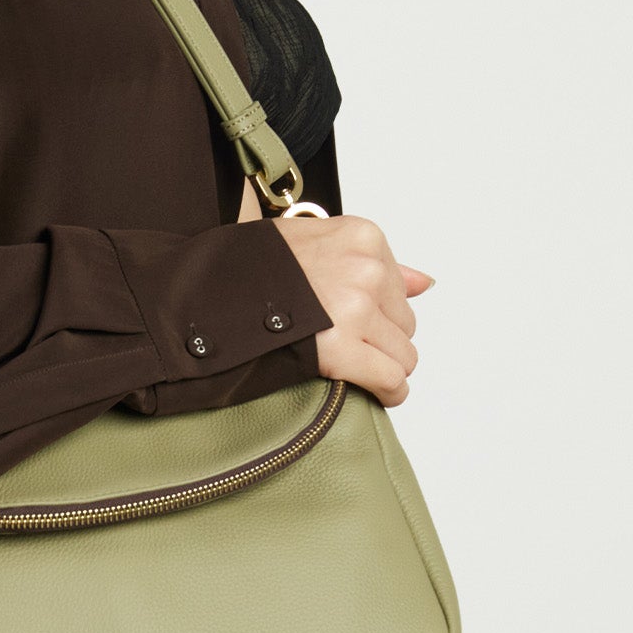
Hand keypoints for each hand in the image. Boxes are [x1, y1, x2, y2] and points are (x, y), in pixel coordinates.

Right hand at [268, 211, 432, 407]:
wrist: (208, 289)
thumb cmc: (254, 266)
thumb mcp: (315, 240)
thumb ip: (373, 260)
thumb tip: (424, 282)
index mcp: (362, 238)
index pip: (400, 288)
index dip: (376, 312)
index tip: (348, 321)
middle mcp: (366, 270)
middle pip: (404, 324)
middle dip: (380, 340)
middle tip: (344, 346)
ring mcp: (355, 308)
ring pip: (403, 355)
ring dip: (383, 368)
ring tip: (354, 370)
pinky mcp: (340, 348)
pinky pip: (391, 380)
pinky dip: (389, 393)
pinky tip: (377, 395)